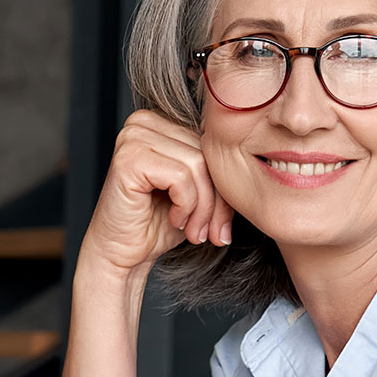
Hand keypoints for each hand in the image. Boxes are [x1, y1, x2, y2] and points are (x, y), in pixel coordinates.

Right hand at [81, 109, 233, 275]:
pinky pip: (182, 177)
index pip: (211, 145)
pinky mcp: (129, 158)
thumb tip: (254, 165)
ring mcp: (133, 137)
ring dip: (203, 208)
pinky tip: (175, 220)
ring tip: (194, 231)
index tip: (221, 223)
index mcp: (161, 123)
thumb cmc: (157, 223)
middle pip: (207, 154)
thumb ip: (216, 172)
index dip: (223, 186)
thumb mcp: (198, 192)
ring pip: (198, 165)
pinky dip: (186, 206)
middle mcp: (144, 122)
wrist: (122, 254)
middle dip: (217, 200)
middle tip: (212, 233)